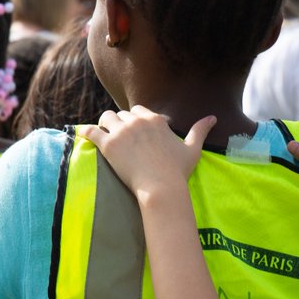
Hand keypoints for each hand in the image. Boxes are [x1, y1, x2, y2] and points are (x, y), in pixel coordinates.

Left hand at [77, 107, 215, 200]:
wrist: (161, 188)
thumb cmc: (177, 171)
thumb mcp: (192, 149)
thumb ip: (200, 131)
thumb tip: (213, 117)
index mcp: (155, 120)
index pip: (139, 111)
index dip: (135, 120)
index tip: (135, 132)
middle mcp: (137, 121)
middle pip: (121, 114)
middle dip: (120, 123)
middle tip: (119, 138)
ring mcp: (122, 132)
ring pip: (106, 118)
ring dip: (104, 125)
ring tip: (104, 135)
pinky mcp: (108, 144)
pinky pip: (91, 131)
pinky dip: (87, 132)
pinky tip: (84, 135)